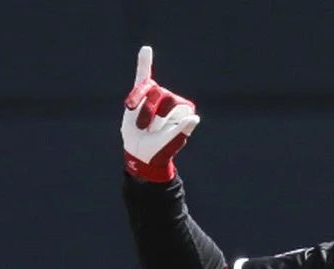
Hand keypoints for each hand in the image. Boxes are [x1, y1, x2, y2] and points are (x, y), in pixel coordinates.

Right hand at [121, 46, 200, 181]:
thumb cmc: (158, 151)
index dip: (162, 119)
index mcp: (184, 109)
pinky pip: (143, 75)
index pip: (172, 102)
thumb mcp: (168, 144)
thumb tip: (195, 118)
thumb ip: (180, 131)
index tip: (159, 134)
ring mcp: (156, 97)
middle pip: (158, 93)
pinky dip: (144, 63)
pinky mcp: (142, 96)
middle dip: (148, 113)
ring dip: (139, 108)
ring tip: (140, 125)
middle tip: (147, 130)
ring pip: (144, 90)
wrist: (140, 154)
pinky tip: (146, 50)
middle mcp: (172, 100)